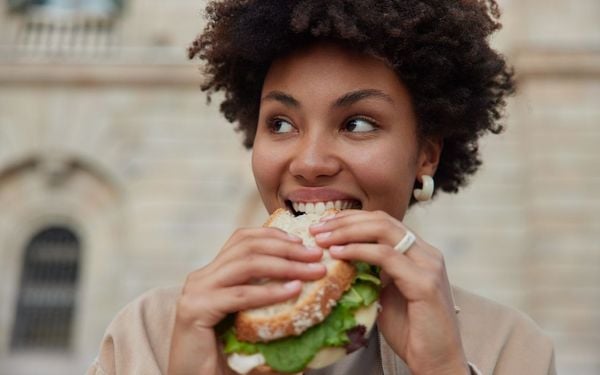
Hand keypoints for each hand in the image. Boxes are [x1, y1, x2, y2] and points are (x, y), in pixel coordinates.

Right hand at [168, 227, 325, 374]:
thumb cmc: (223, 358)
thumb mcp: (247, 320)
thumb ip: (265, 301)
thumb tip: (305, 285)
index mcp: (211, 275)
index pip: (242, 239)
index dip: (273, 235)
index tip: (302, 241)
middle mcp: (201, 277)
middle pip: (247, 246)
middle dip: (286, 248)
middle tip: (315, 255)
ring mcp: (196, 291)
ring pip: (246, 264)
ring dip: (285, 265)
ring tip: (312, 271)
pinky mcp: (196, 310)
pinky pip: (241, 295)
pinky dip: (270, 291)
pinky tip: (293, 291)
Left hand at [310, 210, 468, 374]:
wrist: (436, 360)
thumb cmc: (410, 331)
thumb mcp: (385, 292)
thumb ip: (372, 271)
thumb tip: (340, 255)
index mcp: (418, 252)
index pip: (382, 221)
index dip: (351, 218)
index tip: (323, 224)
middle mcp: (426, 253)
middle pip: (381, 220)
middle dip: (345, 221)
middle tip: (317, 228)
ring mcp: (428, 265)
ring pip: (383, 231)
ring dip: (347, 232)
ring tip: (322, 238)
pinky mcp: (424, 282)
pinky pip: (386, 257)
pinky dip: (358, 251)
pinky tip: (338, 254)